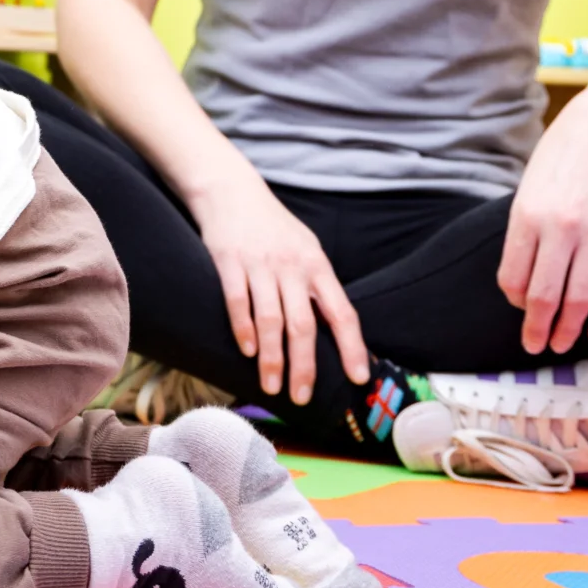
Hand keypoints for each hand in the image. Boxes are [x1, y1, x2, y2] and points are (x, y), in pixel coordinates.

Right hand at [185, 171, 368, 404]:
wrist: (231, 190)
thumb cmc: (272, 226)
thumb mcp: (305, 248)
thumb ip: (317, 286)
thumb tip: (334, 329)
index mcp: (317, 266)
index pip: (342, 312)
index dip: (352, 347)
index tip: (358, 377)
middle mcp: (292, 266)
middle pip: (303, 324)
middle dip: (304, 366)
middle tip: (301, 397)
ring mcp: (260, 264)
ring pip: (270, 320)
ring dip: (271, 357)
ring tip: (271, 386)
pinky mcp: (229, 261)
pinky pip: (237, 301)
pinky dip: (242, 329)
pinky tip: (246, 351)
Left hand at [499, 92, 587, 354]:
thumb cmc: (566, 153)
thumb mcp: (530, 185)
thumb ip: (524, 228)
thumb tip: (520, 275)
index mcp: (526, 215)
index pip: (512, 277)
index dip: (513, 302)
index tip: (518, 309)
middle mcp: (559, 228)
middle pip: (543, 296)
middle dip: (537, 328)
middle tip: (534, 346)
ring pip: (580, 299)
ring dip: (569, 330)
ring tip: (562, 345)